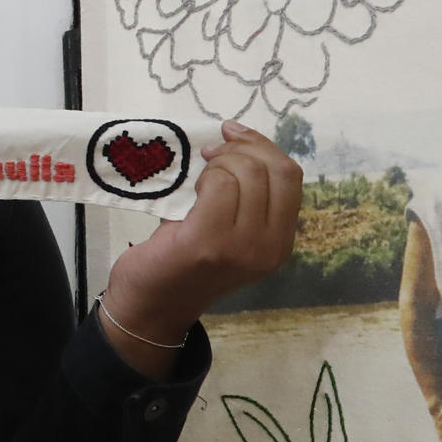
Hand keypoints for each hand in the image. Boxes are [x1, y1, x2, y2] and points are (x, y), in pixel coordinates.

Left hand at [100, 122, 301, 373]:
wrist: (151, 306)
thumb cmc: (184, 261)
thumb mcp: (231, 230)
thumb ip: (246, 196)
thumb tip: (239, 140)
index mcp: (280, 242)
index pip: (290, 175)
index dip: (263, 145)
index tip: (232, 134)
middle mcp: (270, 248)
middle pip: (273, 169)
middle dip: (240, 149)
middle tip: (210, 153)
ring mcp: (242, 248)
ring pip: (246, 173)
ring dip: (218, 162)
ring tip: (199, 177)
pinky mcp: (209, 243)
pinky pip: (219, 185)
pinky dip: (203, 176)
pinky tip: (189, 191)